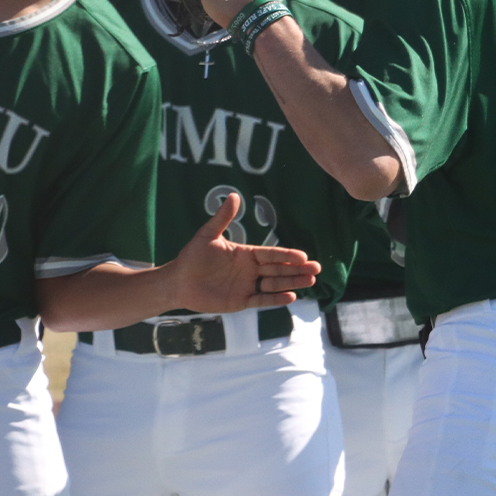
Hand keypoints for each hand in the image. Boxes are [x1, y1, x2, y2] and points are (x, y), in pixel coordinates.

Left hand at [170, 191, 321, 313]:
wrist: (178, 282)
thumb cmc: (192, 257)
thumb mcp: (208, 235)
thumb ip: (222, 217)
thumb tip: (233, 195)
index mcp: (246, 254)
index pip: (271, 254)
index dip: (287, 256)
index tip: (303, 256)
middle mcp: (250, 270)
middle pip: (278, 270)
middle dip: (297, 270)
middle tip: (317, 269)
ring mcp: (247, 286)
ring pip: (275, 284)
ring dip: (292, 283)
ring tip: (311, 282)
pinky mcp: (241, 301)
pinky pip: (262, 299)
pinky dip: (276, 299)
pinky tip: (291, 296)